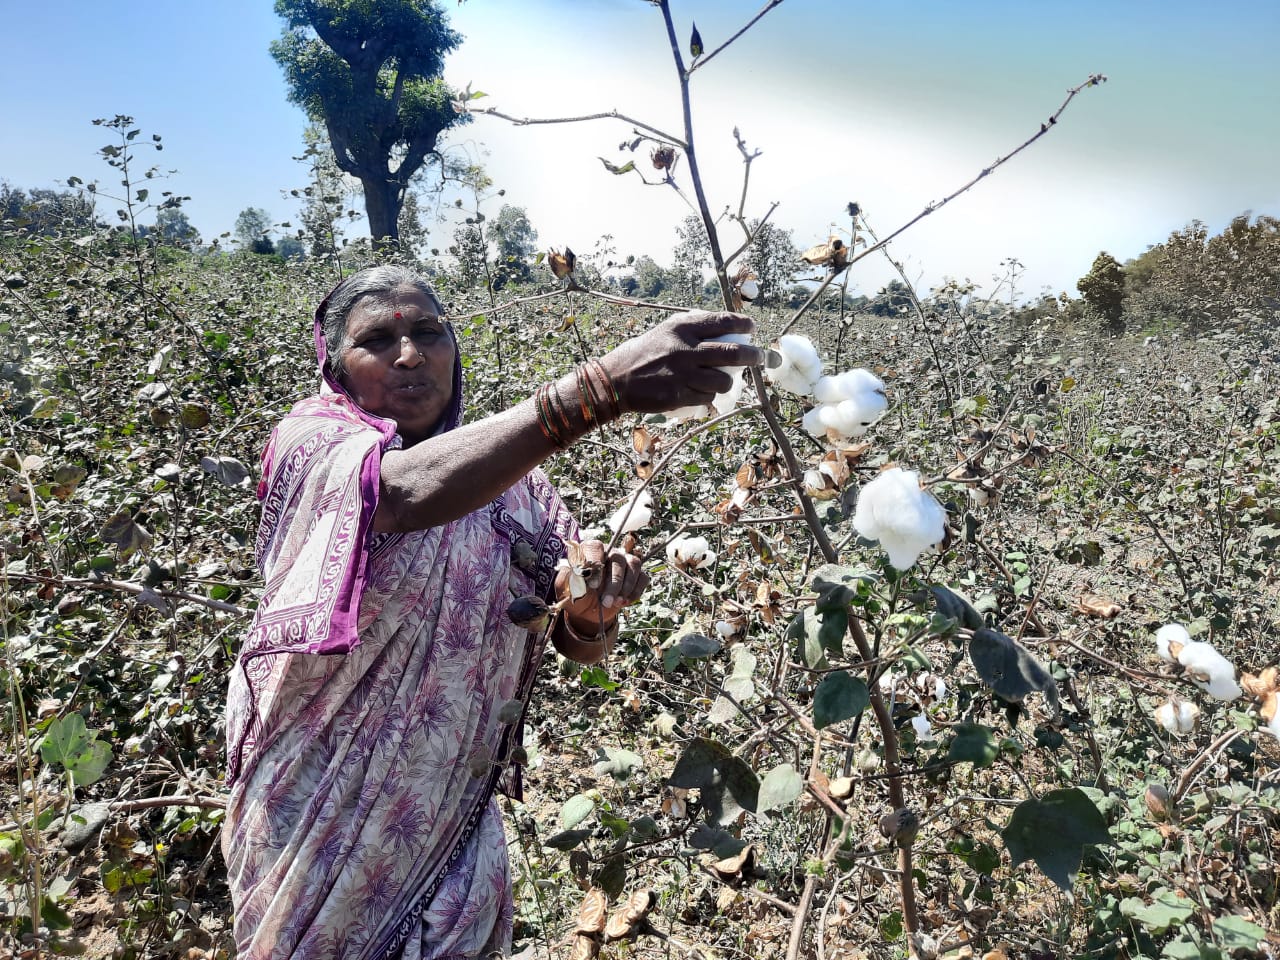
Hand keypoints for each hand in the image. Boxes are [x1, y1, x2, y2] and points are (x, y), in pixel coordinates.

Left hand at [556, 539, 649, 630]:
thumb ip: (565, 581)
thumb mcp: (566, 592)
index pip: (595, 547)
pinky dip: (636, 591)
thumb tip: (573, 572)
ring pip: (634, 565)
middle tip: (606, 602)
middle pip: (618, 558)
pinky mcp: (636, 575)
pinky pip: (643, 578)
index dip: (596, 563)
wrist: (589, 612)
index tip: (593, 585)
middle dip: (613, 583)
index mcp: (589, 551)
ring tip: (616, 603)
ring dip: (626, 586)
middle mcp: (609, 553)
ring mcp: (625, 562)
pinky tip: (624, 602)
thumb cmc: (577, 597)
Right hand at [598, 311, 763, 414]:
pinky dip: (709, 394)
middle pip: (733, 353)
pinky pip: (707, 397)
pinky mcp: (679, 395)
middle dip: (754, 356)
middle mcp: (684, 349)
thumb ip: (693, 328)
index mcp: (681, 328)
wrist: (616, 380)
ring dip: (729, 381)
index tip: (752, 328)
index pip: (722, 321)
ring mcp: (683, 374)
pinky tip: (700, 390)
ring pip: (724, 381)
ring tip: (724, 380)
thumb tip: (726, 328)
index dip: (743, 324)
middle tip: (761, 357)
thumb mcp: (666, 331)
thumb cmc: (644, 353)